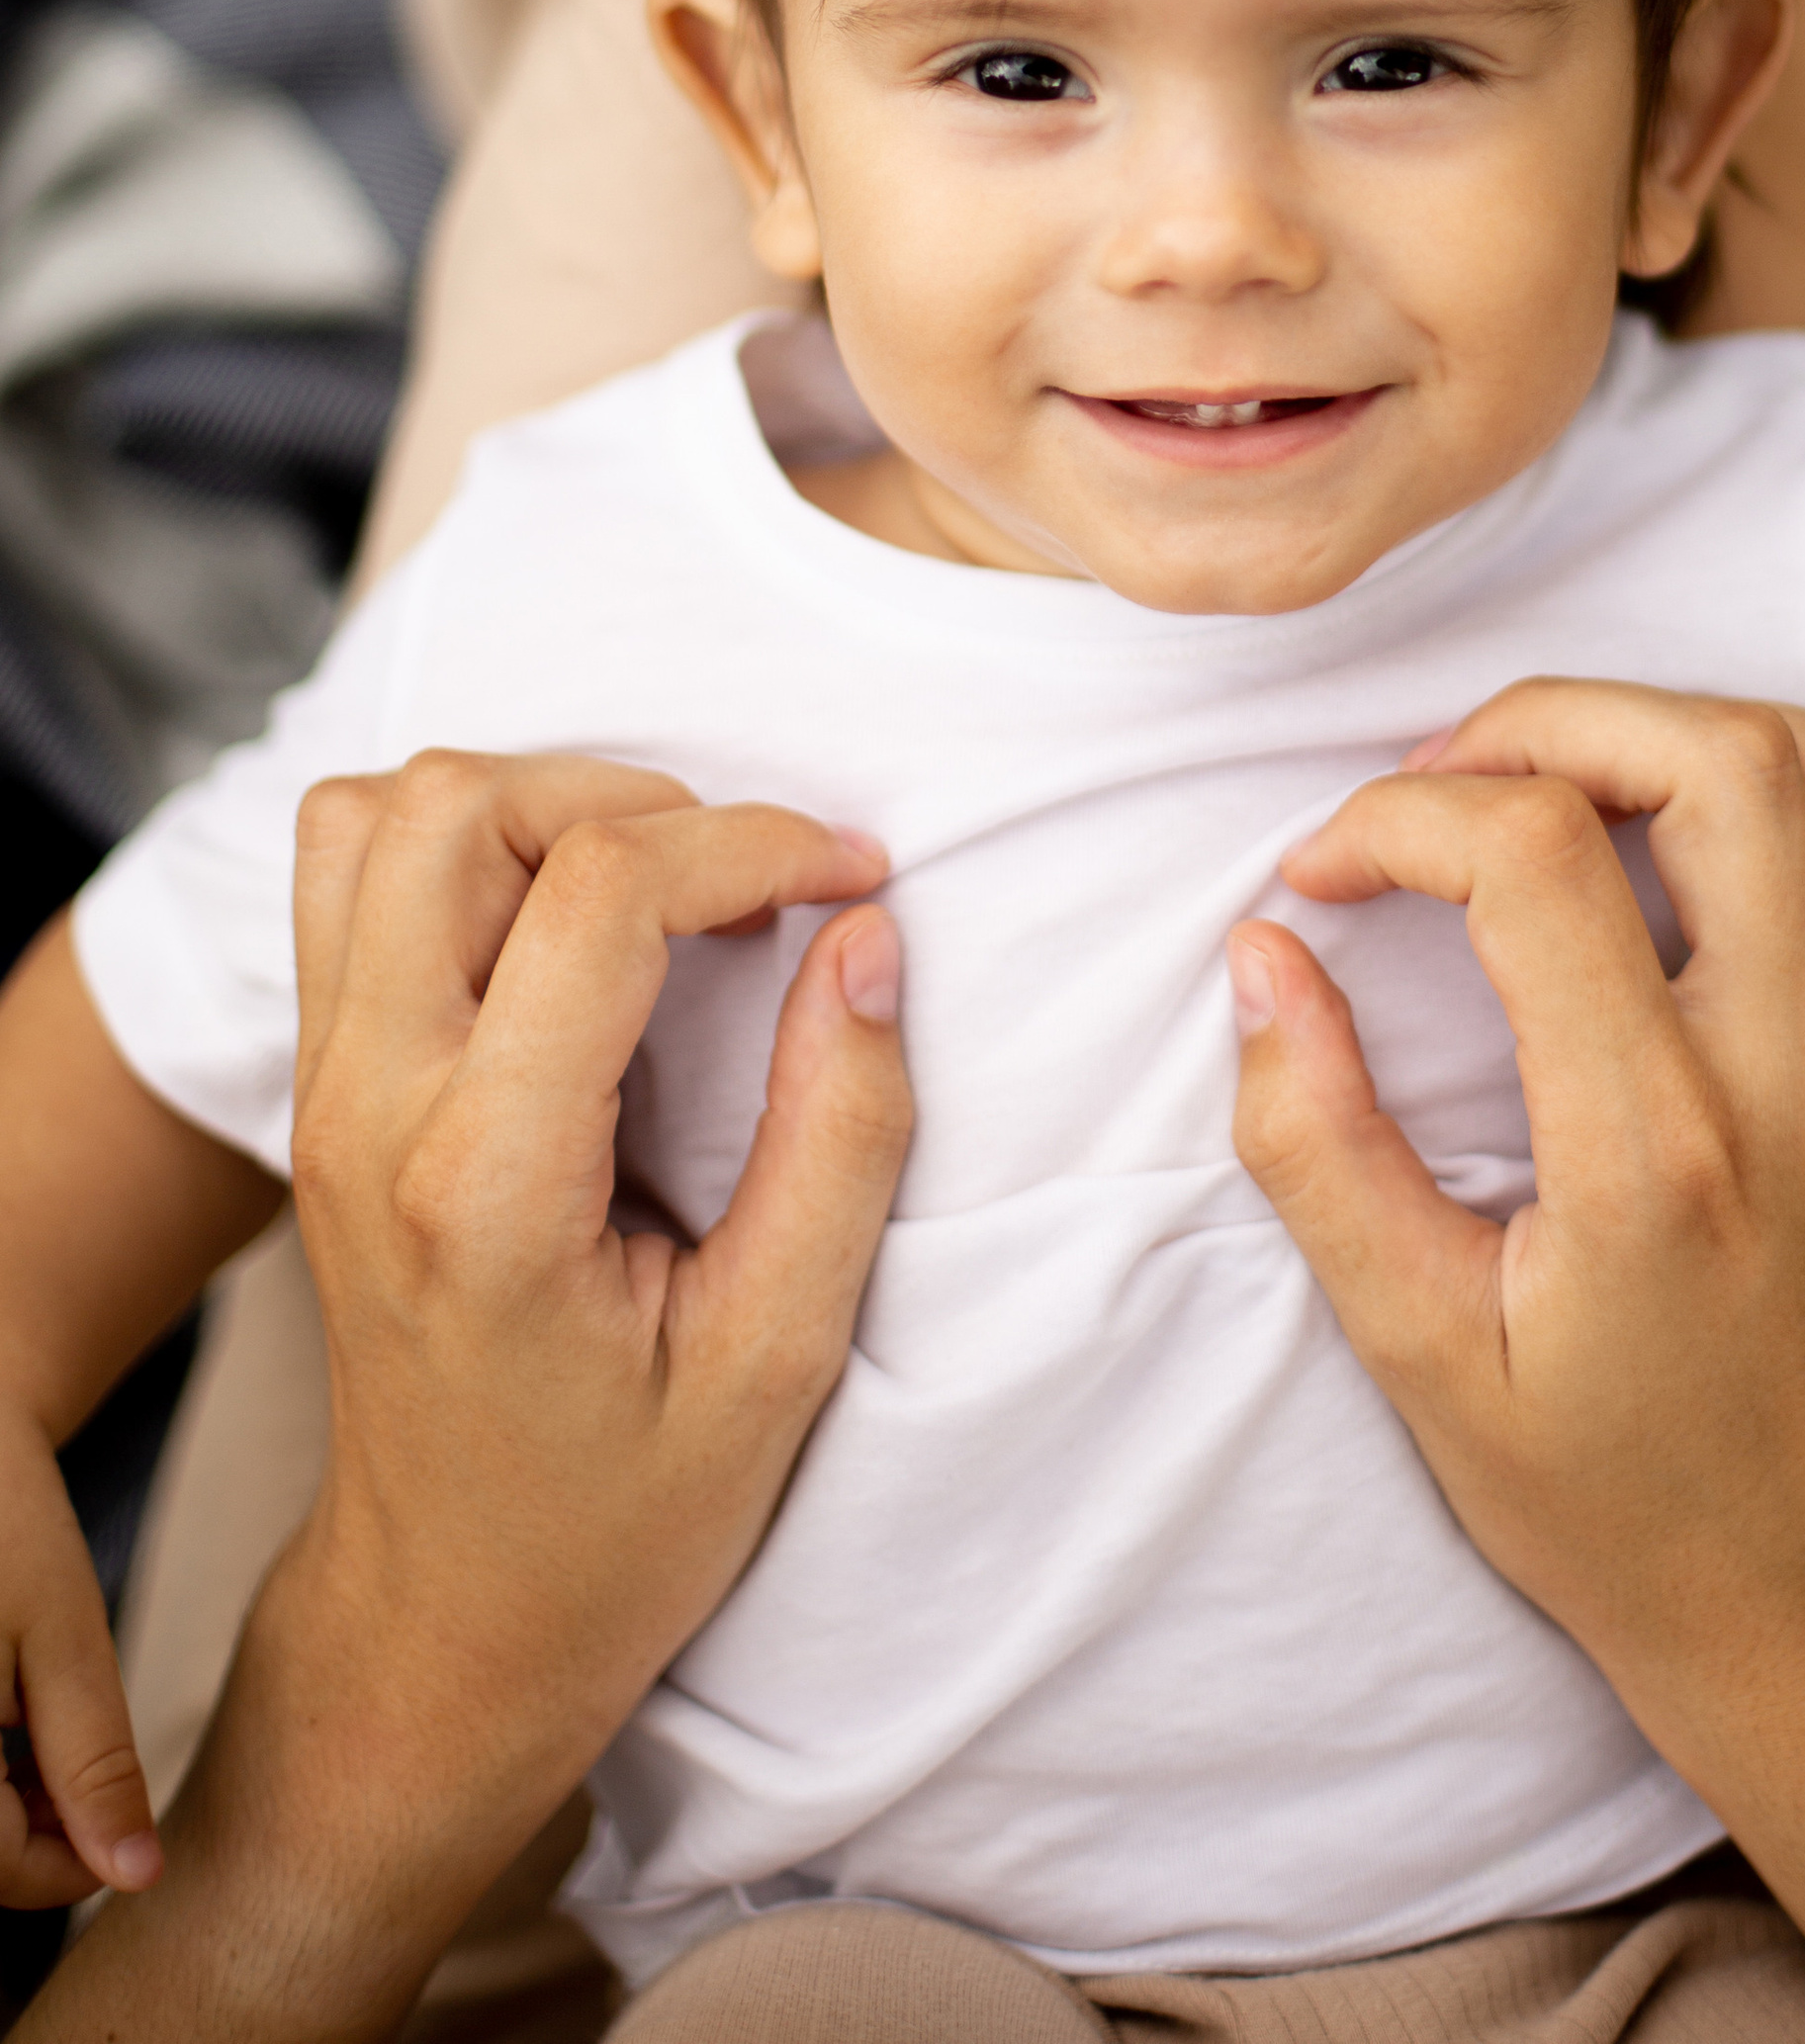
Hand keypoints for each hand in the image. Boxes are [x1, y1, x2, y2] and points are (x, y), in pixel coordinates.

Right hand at [0, 1407, 154, 1906]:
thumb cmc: (12, 1530)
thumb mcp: (68, 1645)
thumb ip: (95, 1768)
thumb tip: (138, 1877)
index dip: (73, 1866)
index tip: (128, 1821)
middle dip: (34, 1836)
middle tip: (82, 1761)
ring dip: (1, 1809)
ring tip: (42, 1728)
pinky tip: (2, 1719)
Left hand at [31, 746, 907, 2043]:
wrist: (446, 1621)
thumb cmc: (617, 1518)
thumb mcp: (779, 1357)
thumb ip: (842, 1137)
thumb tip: (868, 939)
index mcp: (486, 1182)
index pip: (599, 890)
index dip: (753, 842)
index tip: (853, 880)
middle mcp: (372, 1111)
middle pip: (458, 809)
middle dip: (635, 795)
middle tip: (749, 879)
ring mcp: (326, 1092)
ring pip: (381, 816)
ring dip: (536, 803)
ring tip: (660, 885)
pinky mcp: (324, 1085)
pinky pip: (351, 877)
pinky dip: (466, 845)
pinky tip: (574, 920)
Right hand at [1229, 682, 1804, 2041]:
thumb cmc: (1613, 1496)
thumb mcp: (1417, 1357)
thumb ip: (1317, 1147)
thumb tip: (1263, 957)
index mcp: (1655, 1151)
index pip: (1536, 857)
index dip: (1396, 820)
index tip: (1324, 875)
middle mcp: (1800, 1076)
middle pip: (1715, 759)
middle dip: (1547, 718)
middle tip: (1445, 783)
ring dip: (1698, 725)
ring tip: (1579, 781)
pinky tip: (1722, 834)